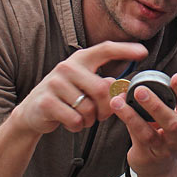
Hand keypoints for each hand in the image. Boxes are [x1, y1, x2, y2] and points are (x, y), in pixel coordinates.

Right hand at [12, 41, 147, 135]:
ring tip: (83, 117)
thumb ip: (105, 85)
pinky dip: (78, 127)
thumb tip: (125, 90)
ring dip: (90, 119)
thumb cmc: (67, 98)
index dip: (125, 50)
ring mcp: (55, 83)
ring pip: (89, 108)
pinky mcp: (47, 102)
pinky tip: (71, 122)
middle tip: (101, 114)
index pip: (105, 49)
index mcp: (81, 59)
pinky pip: (75, 120)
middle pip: (103, 89)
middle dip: (107, 108)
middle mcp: (67, 67)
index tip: (144, 52)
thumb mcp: (84, 85)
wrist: (33, 112)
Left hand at [110, 72, 176, 176]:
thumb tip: (131, 83)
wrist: (159, 169)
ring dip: (133, 115)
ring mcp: (164, 149)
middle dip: (156, 105)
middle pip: (172, 122)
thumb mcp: (168, 120)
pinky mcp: (148, 156)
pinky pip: (136, 138)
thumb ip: (158, 103)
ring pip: (150, 133)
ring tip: (119, 100)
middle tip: (140, 89)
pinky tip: (118, 109)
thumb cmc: (163, 136)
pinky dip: (127, 121)